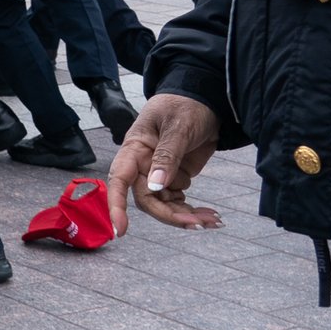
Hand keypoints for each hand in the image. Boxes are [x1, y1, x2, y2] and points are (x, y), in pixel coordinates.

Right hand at [106, 93, 223, 234]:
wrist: (205, 99)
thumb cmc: (185, 105)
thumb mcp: (178, 127)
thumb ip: (167, 156)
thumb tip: (157, 186)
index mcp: (135, 148)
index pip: (119, 179)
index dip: (116, 205)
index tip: (121, 230)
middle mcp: (143, 164)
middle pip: (148, 199)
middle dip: (171, 215)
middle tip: (199, 224)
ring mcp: (160, 173)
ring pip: (165, 205)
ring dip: (187, 216)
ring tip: (214, 221)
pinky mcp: (175, 178)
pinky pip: (179, 202)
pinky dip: (194, 211)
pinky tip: (212, 216)